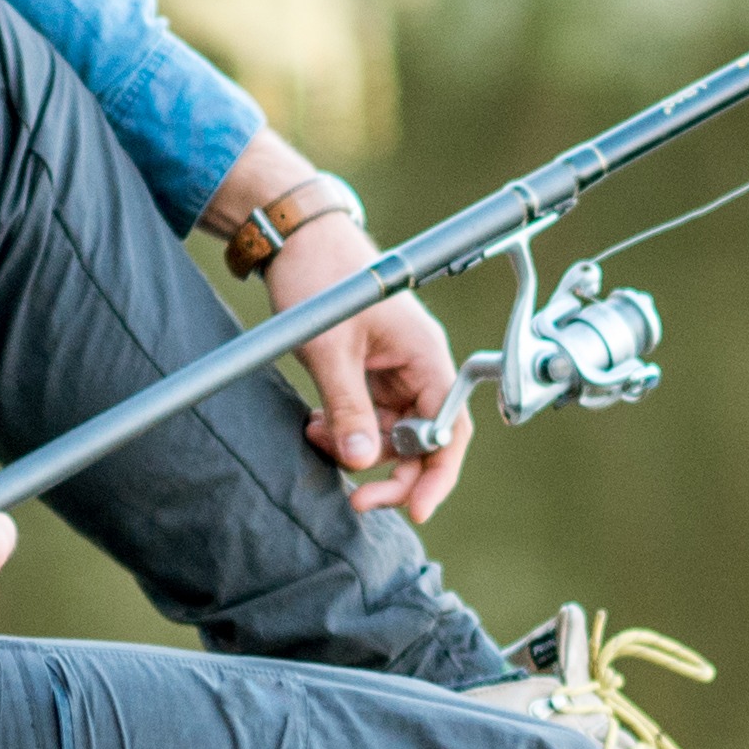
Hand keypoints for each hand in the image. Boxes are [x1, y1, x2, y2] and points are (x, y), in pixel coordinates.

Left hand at [258, 213, 471, 522]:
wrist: (298, 241)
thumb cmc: (321, 277)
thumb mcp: (329, 350)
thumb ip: (348, 408)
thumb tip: (363, 462)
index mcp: (425, 354)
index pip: (450, 426)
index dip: (438, 471)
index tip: (414, 507)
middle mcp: (419, 365)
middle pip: (426, 439)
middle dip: (394, 472)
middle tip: (360, 500)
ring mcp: (396, 370)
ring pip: (395, 433)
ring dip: (362, 449)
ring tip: (319, 438)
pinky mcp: (373, 372)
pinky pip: (372, 417)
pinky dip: (348, 430)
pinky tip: (319, 425)